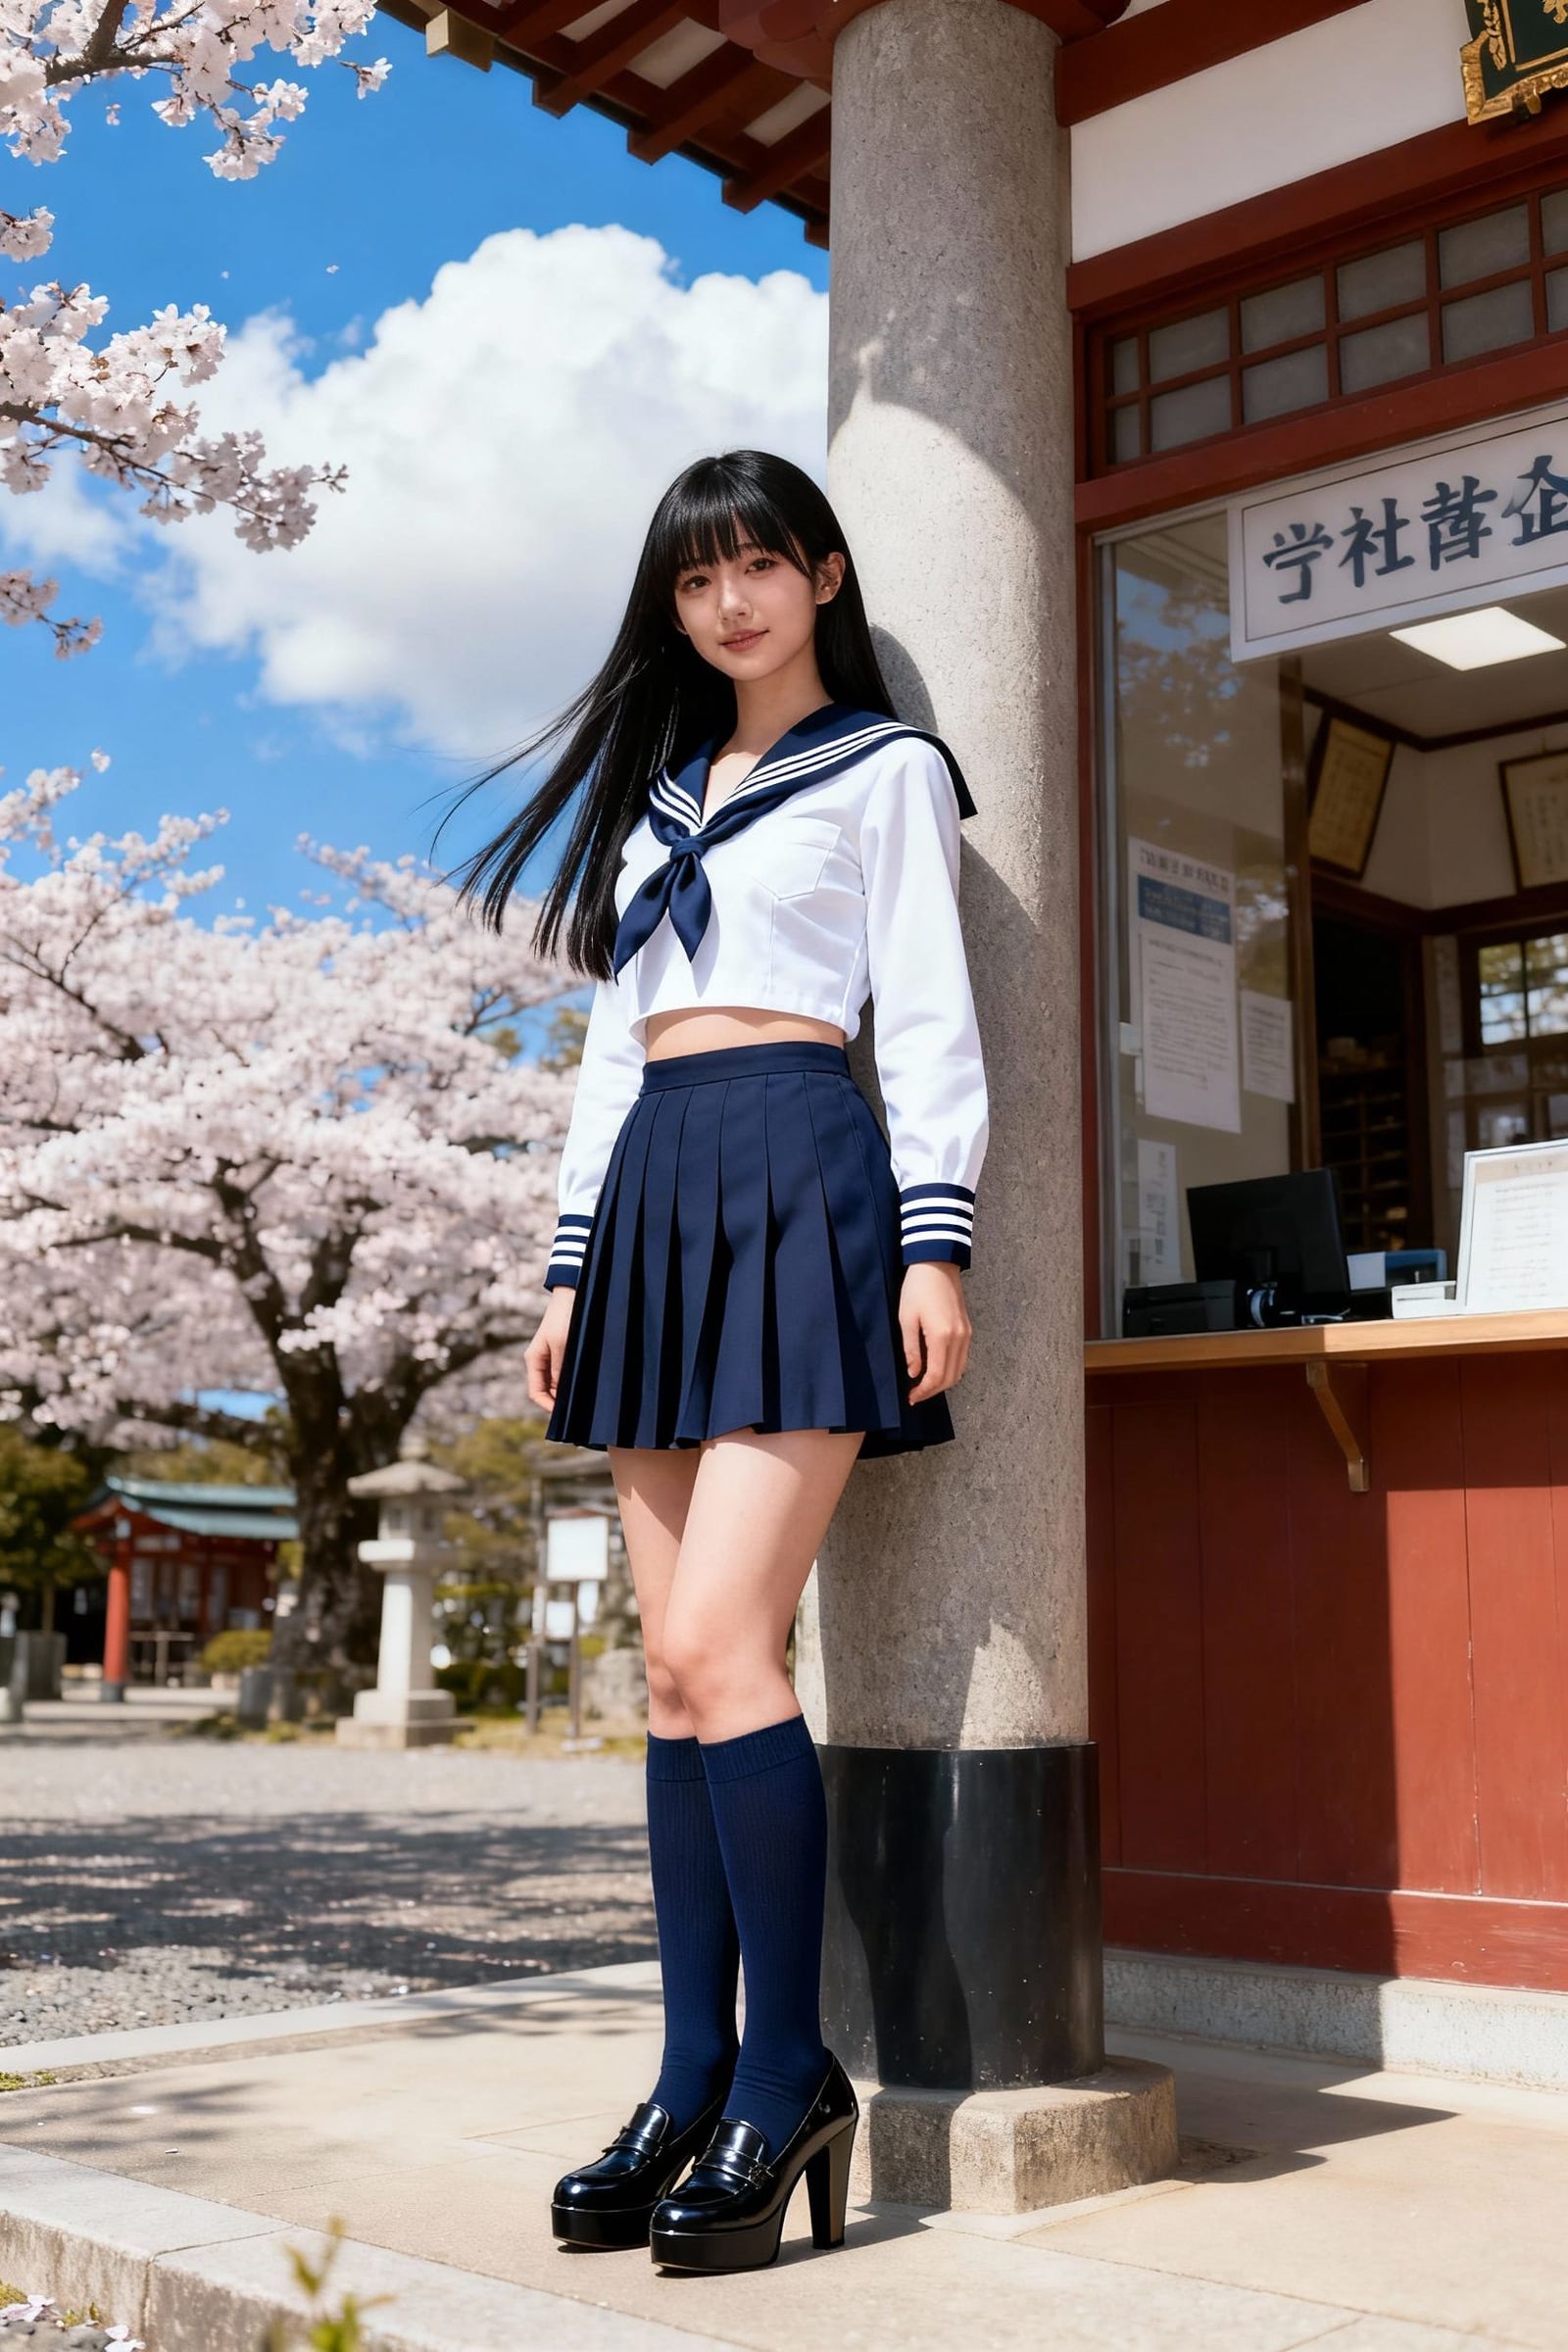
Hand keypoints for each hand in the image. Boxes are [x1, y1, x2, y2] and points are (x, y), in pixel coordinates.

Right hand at [525, 1287, 577, 1412]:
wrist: (573, 1294)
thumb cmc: (565, 1317)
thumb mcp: (562, 1344)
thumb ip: (560, 1369)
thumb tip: (561, 1393)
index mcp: (534, 1360)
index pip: (535, 1392)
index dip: (548, 1406)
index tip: (564, 1414)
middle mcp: (541, 1361)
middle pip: (547, 1390)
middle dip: (560, 1401)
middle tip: (579, 1410)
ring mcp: (553, 1357)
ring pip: (558, 1383)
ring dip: (568, 1391)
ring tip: (584, 1399)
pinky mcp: (564, 1353)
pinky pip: (567, 1373)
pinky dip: (574, 1381)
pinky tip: (586, 1384)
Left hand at [899, 1260, 971, 1404]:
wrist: (937, 1263)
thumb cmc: (917, 1288)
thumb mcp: (906, 1318)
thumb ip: (911, 1349)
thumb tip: (914, 1373)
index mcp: (942, 1336)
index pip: (936, 1376)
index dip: (924, 1391)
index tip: (911, 1398)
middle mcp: (959, 1338)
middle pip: (951, 1378)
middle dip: (933, 1391)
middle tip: (916, 1395)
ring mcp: (966, 1334)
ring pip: (959, 1370)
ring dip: (943, 1382)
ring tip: (924, 1385)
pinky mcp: (968, 1329)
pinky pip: (962, 1358)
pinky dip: (951, 1369)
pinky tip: (936, 1369)